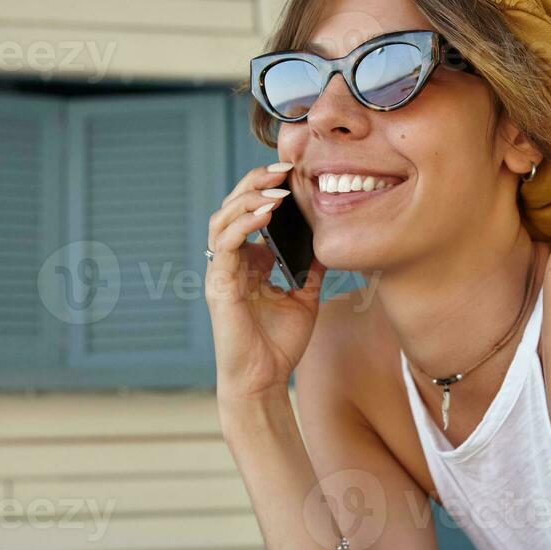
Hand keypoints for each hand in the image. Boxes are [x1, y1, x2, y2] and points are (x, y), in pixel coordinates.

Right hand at [205, 162, 326, 401]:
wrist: (263, 381)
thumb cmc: (279, 345)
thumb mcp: (304, 297)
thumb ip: (311, 268)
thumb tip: (331, 241)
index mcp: (247, 262)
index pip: (249, 213)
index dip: (267, 190)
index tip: (295, 174)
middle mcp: (230, 262)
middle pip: (232, 207)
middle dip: (256, 183)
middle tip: (284, 168)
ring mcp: (221, 272)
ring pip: (223, 218)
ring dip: (249, 197)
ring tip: (275, 187)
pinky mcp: (218, 285)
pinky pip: (226, 244)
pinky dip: (245, 224)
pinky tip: (266, 213)